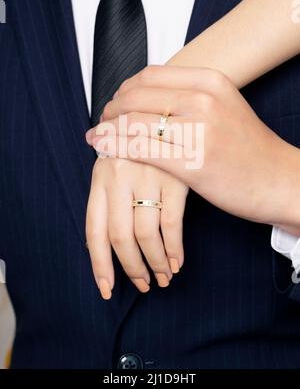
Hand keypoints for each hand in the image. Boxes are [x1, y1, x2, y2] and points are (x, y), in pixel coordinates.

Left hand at [85, 155, 187, 299]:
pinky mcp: (174, 175)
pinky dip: (174, 248)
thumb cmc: (136, 152)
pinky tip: (177, 261)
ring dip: (156, 262)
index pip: (94, 231)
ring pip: (146, 234)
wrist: (163, 117)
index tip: (106, 289)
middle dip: (132, 268)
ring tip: (163, 277)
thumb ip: (108, 201)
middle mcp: (119, 176)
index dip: (99, 265)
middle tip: (144, 284)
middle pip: (120, 236)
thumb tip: (102, 249)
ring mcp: (146, 174)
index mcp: (100, 178)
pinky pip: (171, 222)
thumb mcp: (115, 168)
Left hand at [88, 66, 299, 232]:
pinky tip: (104, 151)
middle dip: (111, 109)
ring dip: (107, 130)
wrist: (278, 179)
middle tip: (102, 121)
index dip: (123, 89)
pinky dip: (115, 149)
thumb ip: (188, 95)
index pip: (149, 75)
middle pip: (136, 96)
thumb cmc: (248, 147)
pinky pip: (140, 150)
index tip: (115, 103)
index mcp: (210, 80)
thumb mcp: (223, 105)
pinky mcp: (193, 164)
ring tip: (97, 138)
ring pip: (134, 122)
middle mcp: (204, 100)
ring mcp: (199, 131)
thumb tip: (145, 95)